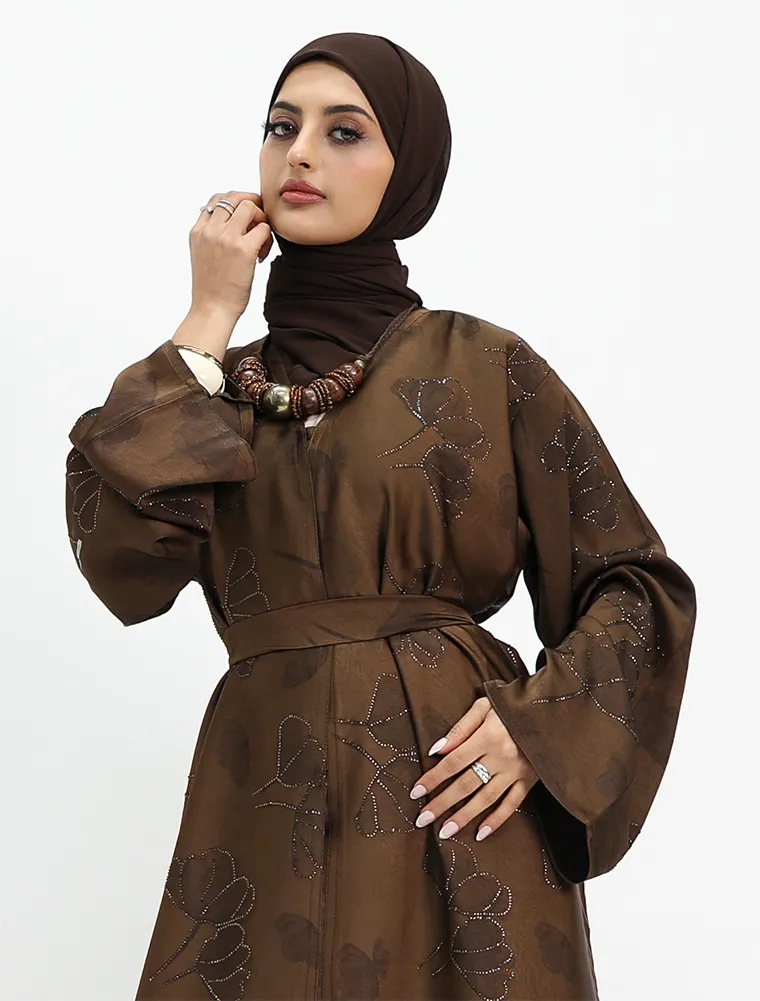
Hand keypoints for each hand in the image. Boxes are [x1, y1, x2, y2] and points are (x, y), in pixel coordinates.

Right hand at [189, 190, 272, 320]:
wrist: (212, 310)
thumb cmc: (211, 288)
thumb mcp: (202, 255)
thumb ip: (211, 235)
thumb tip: (231, 221)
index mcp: (198, 231)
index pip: (217, 199)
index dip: (235, 204)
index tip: (244, 219)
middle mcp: (210, 230)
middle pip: (235, 197)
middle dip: (251, 205)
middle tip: (259, 223)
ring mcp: (226, 238)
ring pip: (250, 206)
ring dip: (260, 219)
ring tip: (259, 241)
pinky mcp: (243, 250)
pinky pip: (264, 228)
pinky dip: (268, 239)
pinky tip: (261, 256)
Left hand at [410, 697, 538, 841]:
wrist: (553, 709)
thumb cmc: (513, 704)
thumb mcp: (485, 706)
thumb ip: (461, 728)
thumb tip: (437, 750)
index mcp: (487, 737)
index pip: (453, 762)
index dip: (433, 778)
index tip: (416, 792)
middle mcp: (500, 757)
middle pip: (465, 784)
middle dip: (442, 802)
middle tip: (423, 819)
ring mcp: (516, 772)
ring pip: (486, 798)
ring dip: (464, 816)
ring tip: (445, 832)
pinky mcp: (530, 780)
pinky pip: (512, 804)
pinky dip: (497, 820)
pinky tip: (481, 833)